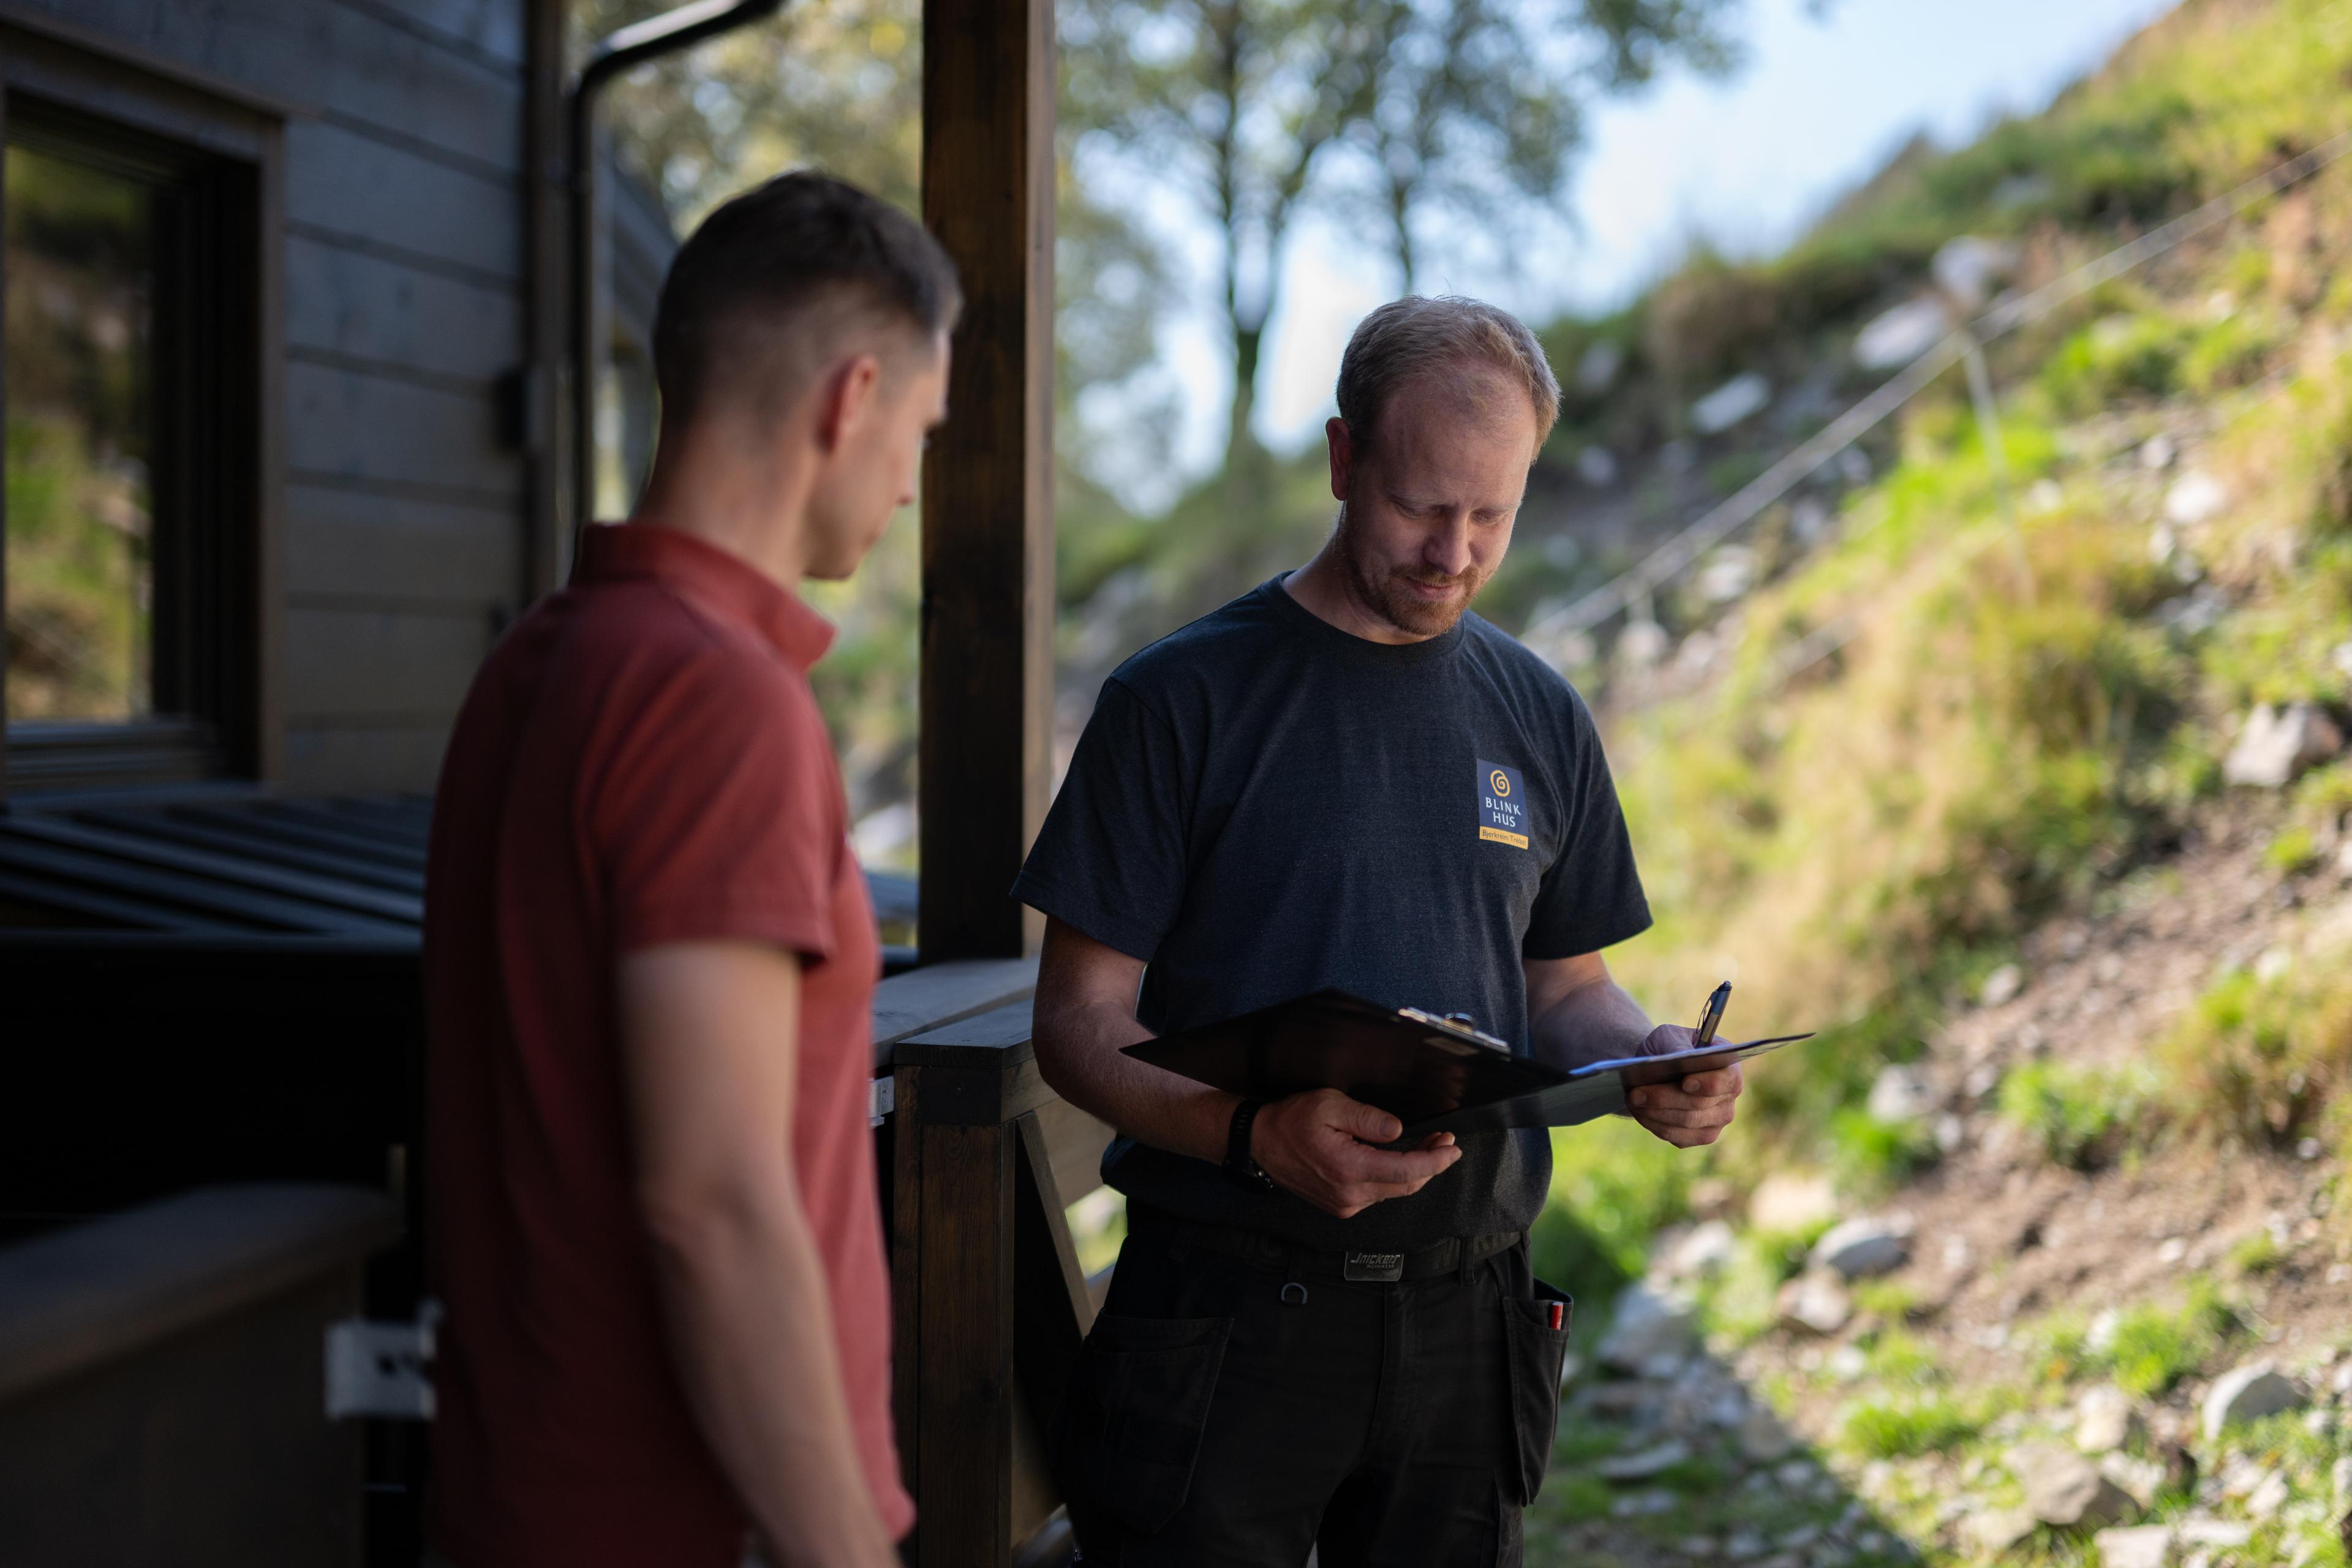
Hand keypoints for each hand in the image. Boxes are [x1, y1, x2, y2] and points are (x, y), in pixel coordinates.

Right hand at [1249, 1089, 1460, 1218]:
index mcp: (1349, 1169)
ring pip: (1394, 1191)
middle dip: (1431, 1164)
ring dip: (1414, 1170)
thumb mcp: (1330, 1105)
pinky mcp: (1341, 1206)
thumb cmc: (1291, 1120)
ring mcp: (1345, 1204)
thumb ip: (1368, 1118)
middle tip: (1445, 1141)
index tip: (1453, 1148)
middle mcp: (1350, 1194)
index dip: (1435, 1161)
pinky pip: (1378, 1194)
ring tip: (1426, 1145)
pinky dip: (1394, 1177)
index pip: (1406, 1171)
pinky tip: (1396, 1158)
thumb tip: (1398, 1132)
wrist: (1259, 1143)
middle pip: (1406, 1185)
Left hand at [1627, 1024, 1742, 1148]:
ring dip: (1655, 1114)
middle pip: (1699, 1105)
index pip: (1727, 1080)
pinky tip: (1639, 1111)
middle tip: (1635, 1093)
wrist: (1660, 1065)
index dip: (1708, 1083)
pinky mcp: (1701, 1135)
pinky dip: (1654, 1124)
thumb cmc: (1669, 1047)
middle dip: (1664, 1099)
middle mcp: (1729, 1097)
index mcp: (1729, 1068)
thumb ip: (1677, 1046)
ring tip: (1632, 1100)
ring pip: (1686, 1123)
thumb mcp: (1670, 1036)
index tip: (1685, 1083)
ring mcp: (1718, 1120)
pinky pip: (1678, 1137)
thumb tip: (1679, 1058)